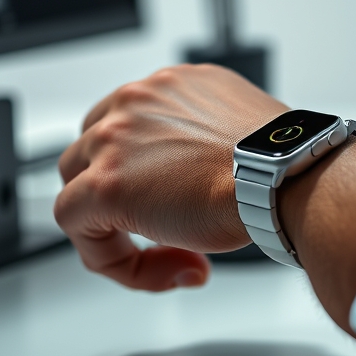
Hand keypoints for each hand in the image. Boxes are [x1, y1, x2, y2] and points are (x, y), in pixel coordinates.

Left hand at [54, 64, 286, 290]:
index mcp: (172, 85)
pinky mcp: (104, 183)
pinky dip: (108, 256)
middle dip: (120, 195)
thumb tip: (203, 180)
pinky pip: (75, 222)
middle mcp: (138, 101)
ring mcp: (114, 139)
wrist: (281, 181)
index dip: (140, 171)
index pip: (128, 124)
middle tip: (162, 230)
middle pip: (93, 150)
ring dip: (113, 227)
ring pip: (78, 186)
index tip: (172, 202)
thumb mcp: (243, 134)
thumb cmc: (278, 165)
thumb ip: (213, 146)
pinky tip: (151, 269)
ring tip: (164, 255)